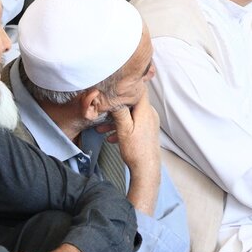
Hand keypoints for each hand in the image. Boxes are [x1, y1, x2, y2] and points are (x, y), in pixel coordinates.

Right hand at [101, 94, 161, 214]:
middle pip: (132, 103)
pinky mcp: (147, 131)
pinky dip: (123, 128)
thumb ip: (120, 111)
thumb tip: (116, 96)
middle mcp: (149, 114)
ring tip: (101, 128)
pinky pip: (133, 125)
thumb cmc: (135, 150)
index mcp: (145, 111)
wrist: (146, 169)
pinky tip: (111, 137)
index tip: (117, 82)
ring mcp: (149, 123)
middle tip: (103, 107)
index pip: (140, 89)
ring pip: (131, 115)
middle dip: (117, 105)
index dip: (129, 84)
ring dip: (116, 120)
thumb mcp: (124, 129)